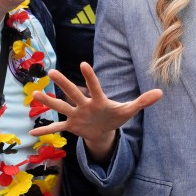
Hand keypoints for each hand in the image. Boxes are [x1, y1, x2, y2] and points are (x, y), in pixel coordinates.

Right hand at [31, 62, 161, 156]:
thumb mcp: (129, 110)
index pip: (94, 87)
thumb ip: (142, 101)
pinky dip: (47, 129)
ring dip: (49, 102)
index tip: (82, 64)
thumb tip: (161, 93)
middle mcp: (84, 104)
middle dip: (64, 84)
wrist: (104, 129)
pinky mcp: (72, 126)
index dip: (89, 77)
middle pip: (73, 93)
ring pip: (61, 107)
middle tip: (51, 72)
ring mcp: (76, 114)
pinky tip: (34, 131)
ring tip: (36, 95)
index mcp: (99, 100)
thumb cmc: (116, 115)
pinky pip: (58, 128)